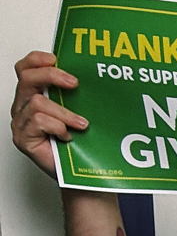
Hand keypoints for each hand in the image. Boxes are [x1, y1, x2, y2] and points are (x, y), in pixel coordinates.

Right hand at [11, 50, 85, 178]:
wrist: (82, 176)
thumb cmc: (82, 146)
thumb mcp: (81, 113)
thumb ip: (78, 97)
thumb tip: (96, 78)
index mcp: (35, 95)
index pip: (26, 69)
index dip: (37, 60)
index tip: (56, 59)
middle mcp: (24, 106)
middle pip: (27, 78)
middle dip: (51, 76)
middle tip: (74, 83)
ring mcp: (21, 122)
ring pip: (36, 102)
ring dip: (63, 112)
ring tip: (82, 124)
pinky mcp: (23, 138)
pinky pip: (37, 121)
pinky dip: (56, 126)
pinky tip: (68, 137)